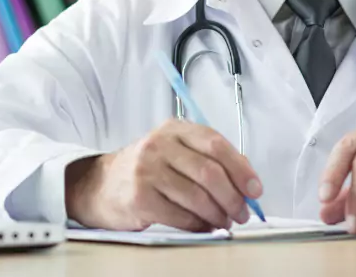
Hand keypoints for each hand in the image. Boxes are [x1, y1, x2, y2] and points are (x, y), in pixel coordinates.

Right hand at [64, 118, 261, 231]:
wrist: (100, 185)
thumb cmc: (147, 169)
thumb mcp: (176, 152)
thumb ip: (209, 159)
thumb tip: (246, 181)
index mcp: (175, 129)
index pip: (215, 144)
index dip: (241, 168)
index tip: (255, 189)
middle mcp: (159, 145)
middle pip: (209, 171)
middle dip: (233, 196)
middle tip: (243, 212)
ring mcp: (147, 170)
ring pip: (197, 196)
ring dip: (219, 214)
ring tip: (226, 221)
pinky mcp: (140, 198)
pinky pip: (181, 215)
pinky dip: (199, 225)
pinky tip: (205, 226)